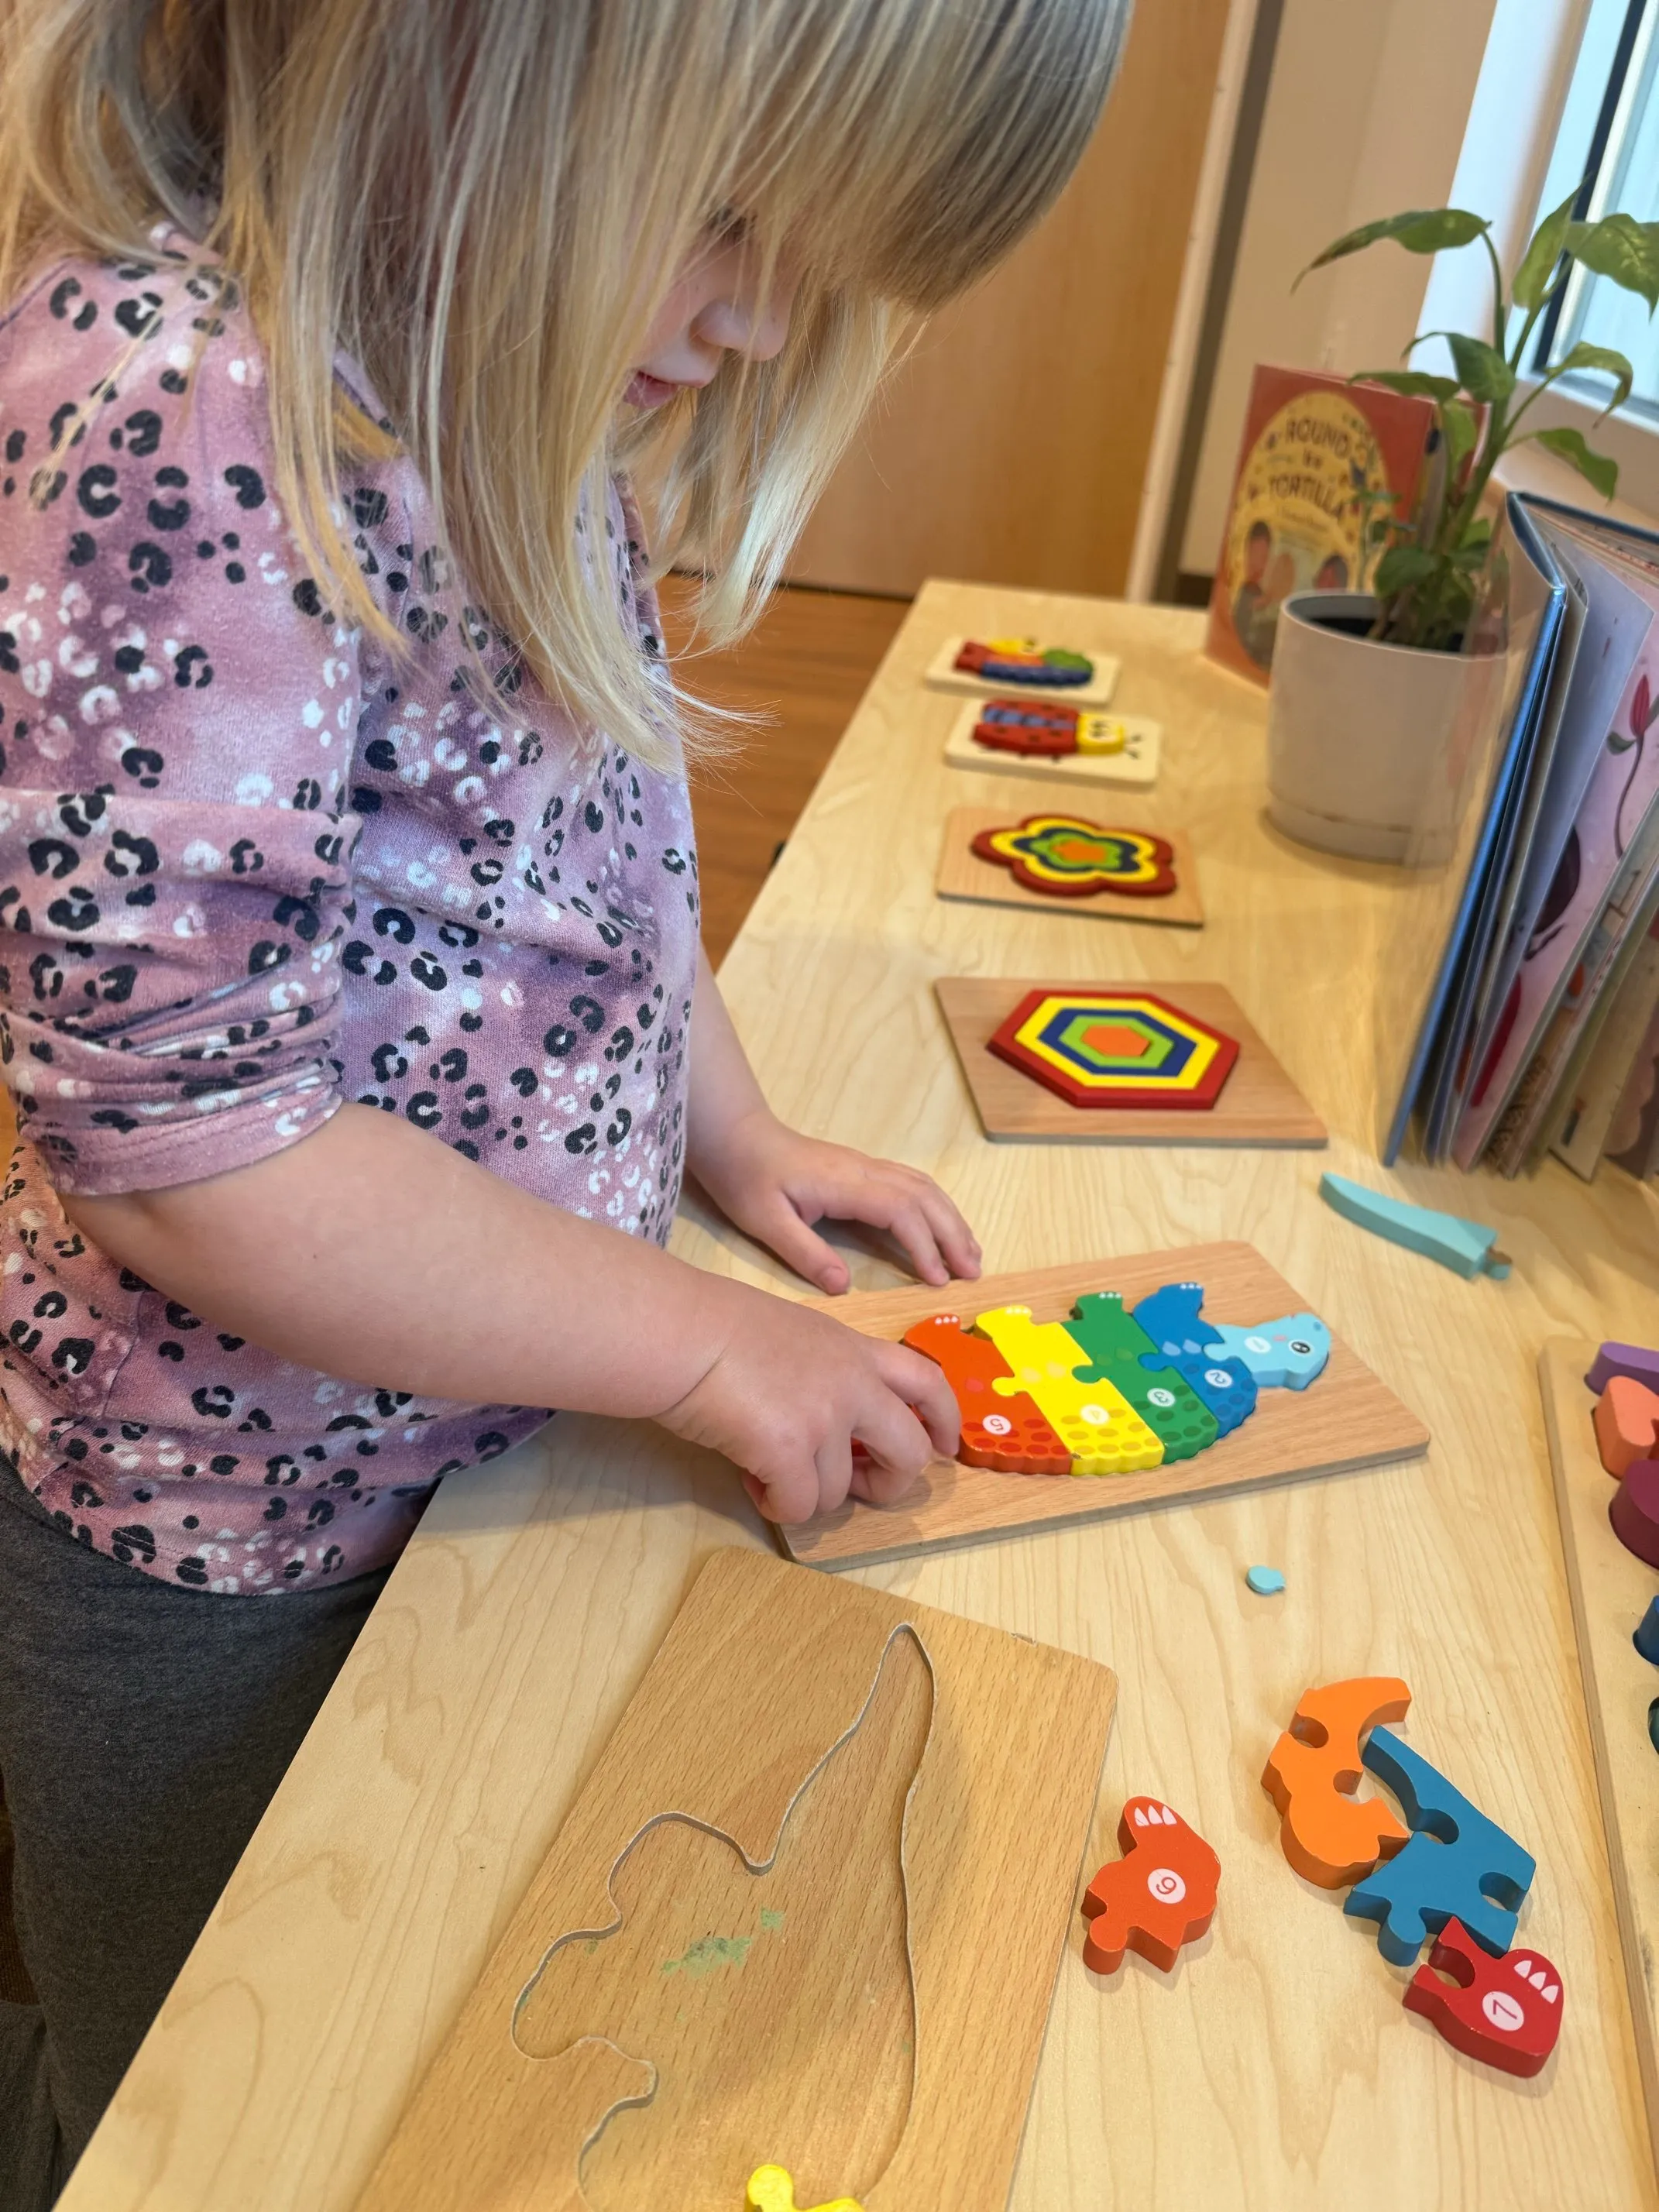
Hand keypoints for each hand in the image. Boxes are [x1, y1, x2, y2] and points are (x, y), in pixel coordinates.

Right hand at [657, 1279, 960, 1522]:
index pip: (927, 1381)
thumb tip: (824, 1425)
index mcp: (853, 1349)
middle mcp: (852, 1383)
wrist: (678, 1330)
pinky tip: (751, 1480)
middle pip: (910, 1453)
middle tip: (857, 1486)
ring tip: (765, 1468)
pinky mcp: (789, 1450)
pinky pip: (799, 1507)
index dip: (944, 1420)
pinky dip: (776, 1505)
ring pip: (840, 1491)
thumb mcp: (793, 1331)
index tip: (944, 1447)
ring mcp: (825, 1417)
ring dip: (805, 1492)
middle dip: (889, 1483)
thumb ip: (824, 1370)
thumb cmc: (715, 1324)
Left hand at [690, 1106, 981, 1294]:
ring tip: (971, 1255)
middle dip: (953, 1234)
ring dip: (951, 1220)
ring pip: (924, 1187)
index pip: (900, 1212)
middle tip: (973, 1274)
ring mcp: (866, 1166)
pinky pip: (913, 1184)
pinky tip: (944, 1227)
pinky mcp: (863, 1169)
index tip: (938, 1280)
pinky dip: (937, 1207)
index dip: (924, 1246)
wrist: (737, 1136)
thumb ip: (805, 1253)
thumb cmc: (746, 1178)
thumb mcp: (765, 1222)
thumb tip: (843, 1286)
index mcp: (844, 1183)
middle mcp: (864, 1170)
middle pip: (925, 1197)